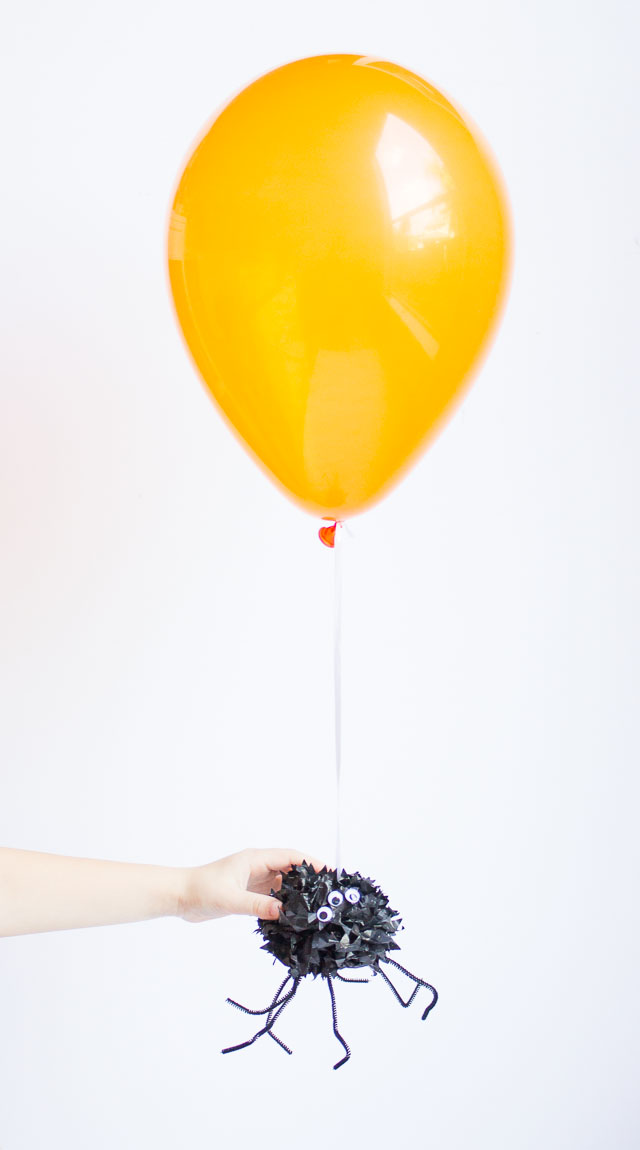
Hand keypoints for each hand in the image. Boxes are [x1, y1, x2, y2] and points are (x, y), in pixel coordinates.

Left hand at [179, 847, 324, 922]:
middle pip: (290, 869)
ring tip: (315, 906)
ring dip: (297, 893)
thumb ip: (257, 905)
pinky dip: (284, 903)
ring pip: (282, 884)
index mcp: (255, 859)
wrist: (179, 897)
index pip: (290, 856)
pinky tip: (293, 915)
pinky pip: (273, 896)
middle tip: (327, 893)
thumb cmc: (201, 890)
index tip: (329, 872)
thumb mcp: (230, 899)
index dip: (311, 863)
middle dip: (309, 879)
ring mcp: (253, 880)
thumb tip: (284, 912)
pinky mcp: (248, 893)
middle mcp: (257, 867)